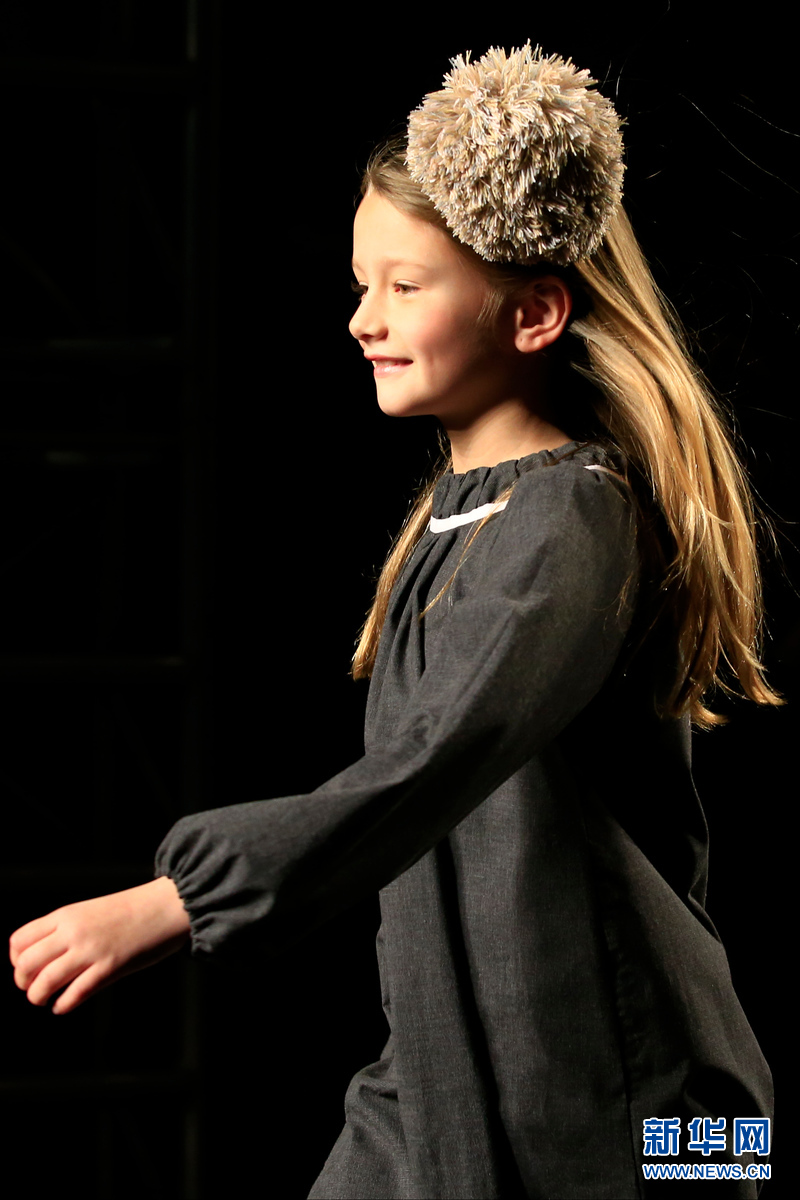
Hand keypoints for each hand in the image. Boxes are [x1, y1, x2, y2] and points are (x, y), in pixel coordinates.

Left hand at [9, 876, 190, 1013]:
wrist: (166, 905)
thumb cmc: (129, 910)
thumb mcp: (88, 911)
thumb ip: (64, 929)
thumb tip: (40, 958)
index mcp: (66, 915)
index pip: (19, 941)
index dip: (17, 960)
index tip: (28, 968)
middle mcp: (73, 932)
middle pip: (26, 965)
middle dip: (24, 983)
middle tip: (34, 987)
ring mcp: (91, 951)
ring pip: (44, 983)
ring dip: (38, 997)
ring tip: (46, 999)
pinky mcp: (109, 968)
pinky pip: (74, 995)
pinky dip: (62, 1006)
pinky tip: (64, 1005)